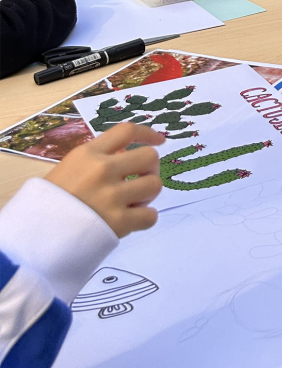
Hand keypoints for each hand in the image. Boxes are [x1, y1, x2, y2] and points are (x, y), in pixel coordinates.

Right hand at [46, 123, 164, 237]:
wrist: (35, 237)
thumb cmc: (50, 202)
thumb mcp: (70, 168)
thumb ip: (97, 159)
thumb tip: (128, 153)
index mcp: (88, 154)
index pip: (126, 131)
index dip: (148, 134)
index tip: (160, 140)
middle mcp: (102, 170)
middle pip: (149, 156)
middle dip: (151, 168)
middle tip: (141, 179)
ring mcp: (111, 196)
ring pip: (155, 185)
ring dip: (149, 194)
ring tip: (134, 201)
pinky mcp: (118, 223)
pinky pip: (151, 216)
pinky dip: (145, 218)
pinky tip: (133, 220)